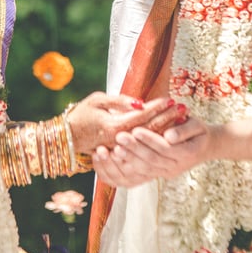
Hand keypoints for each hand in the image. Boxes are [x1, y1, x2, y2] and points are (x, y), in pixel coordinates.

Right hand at [65, 93, 182, 153]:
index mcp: (114, 126)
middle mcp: (120, 140)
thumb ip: (119, 101)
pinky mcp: (121, 154)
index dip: (158, 107)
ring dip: (166, 128)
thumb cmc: (82, 114)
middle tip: (184, 108)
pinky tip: (169, 132)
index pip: (142, 116)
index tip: (171, 99)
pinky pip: (143, 147)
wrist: (67, 138)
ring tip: (181, 118)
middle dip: (168, 118)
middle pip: (150, 129)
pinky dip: (157, 139)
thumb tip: (140, 103)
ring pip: (149, 140)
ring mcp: (121, 149)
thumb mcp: (97, 101)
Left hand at [92, 117, 208, 187]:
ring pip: (144, 170)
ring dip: (128, 159)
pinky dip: (126, 168)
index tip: (136, 129)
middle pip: (152, 161)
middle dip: (134, 149)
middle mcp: (176, 167)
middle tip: (119, 137)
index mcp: (187, 154)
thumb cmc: (200, 131)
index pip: (165, 148)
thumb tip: (168, 136)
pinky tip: (113, 158)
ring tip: (113, 147)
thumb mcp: (198, 126)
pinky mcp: (158, 174)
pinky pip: (141, 175)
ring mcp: (167, 173)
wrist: (205, 147)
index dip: (150, 140)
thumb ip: (184, 130)